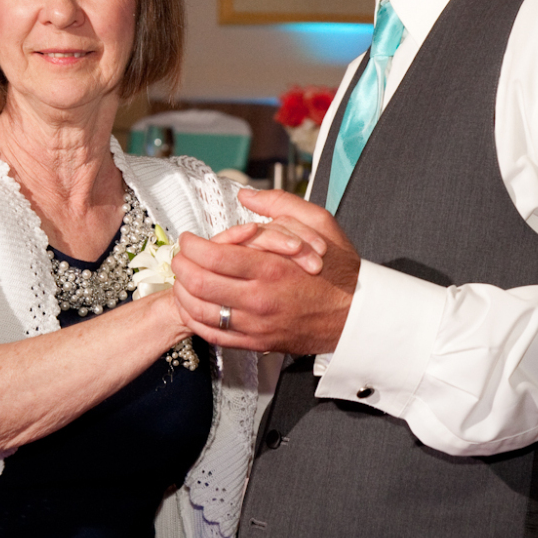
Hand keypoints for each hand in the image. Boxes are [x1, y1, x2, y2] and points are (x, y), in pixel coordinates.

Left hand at [172, 189, 359, 352]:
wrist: (356, 315)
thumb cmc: (339, 270)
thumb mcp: (320, 223)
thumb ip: (281, 204)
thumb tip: (247, 195)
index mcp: (271, 267)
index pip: (213, 257)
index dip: (191, 245)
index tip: (188, 238)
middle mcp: (260, 298)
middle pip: (199, 284)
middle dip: (181, 267)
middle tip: (180, 256)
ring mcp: (256, 324)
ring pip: (201, 312)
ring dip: (183, 293)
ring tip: (183, 278)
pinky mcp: (257, 342)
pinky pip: (214, 335)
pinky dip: (196, 320)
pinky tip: (195, 306)